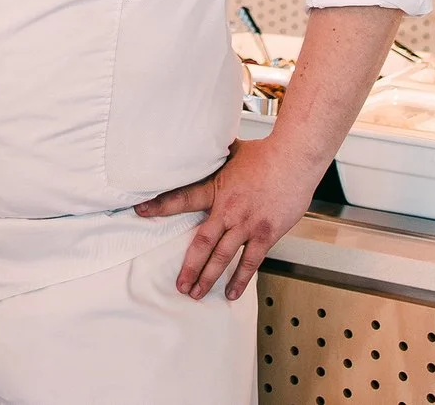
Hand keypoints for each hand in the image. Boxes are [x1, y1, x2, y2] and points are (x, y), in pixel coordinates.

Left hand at [133, 135, 318, 301]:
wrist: (295, 159)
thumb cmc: (266, 153)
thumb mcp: (233, 151)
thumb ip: (216, 155)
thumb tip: (203, 141)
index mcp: (217, 189)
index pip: (182, 198)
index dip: (160, 205)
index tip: (140, 210)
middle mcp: (229, 211)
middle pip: (202, 243)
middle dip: (189, 266)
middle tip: (180, 284)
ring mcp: (247, 225)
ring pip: (223, 257)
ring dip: (209, 277)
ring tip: (197, 293)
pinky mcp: (266, 234)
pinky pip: (251, 261)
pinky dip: (240, 278)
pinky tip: (232, 292)